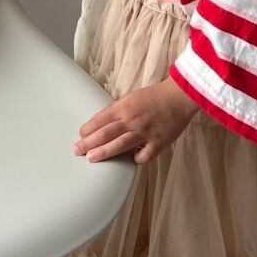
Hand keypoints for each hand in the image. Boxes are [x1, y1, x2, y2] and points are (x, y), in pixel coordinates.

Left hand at [74, 79, 198, 165]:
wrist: (179, 97)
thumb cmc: (154, 97)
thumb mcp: (130, 98)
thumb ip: (115, 111)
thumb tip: (99, 123)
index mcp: (124, 107)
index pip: (100, 120)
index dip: (88, 129)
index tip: (81, 136)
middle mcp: (132, 119)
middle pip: (105, 133)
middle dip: (89, 143)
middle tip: (77, 150)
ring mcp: (145, 132)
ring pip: (120, 145)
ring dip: (104, 152)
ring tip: (91, 158)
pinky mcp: (158, 142)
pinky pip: (143, 155)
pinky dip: (135, 159)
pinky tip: (131, 159)